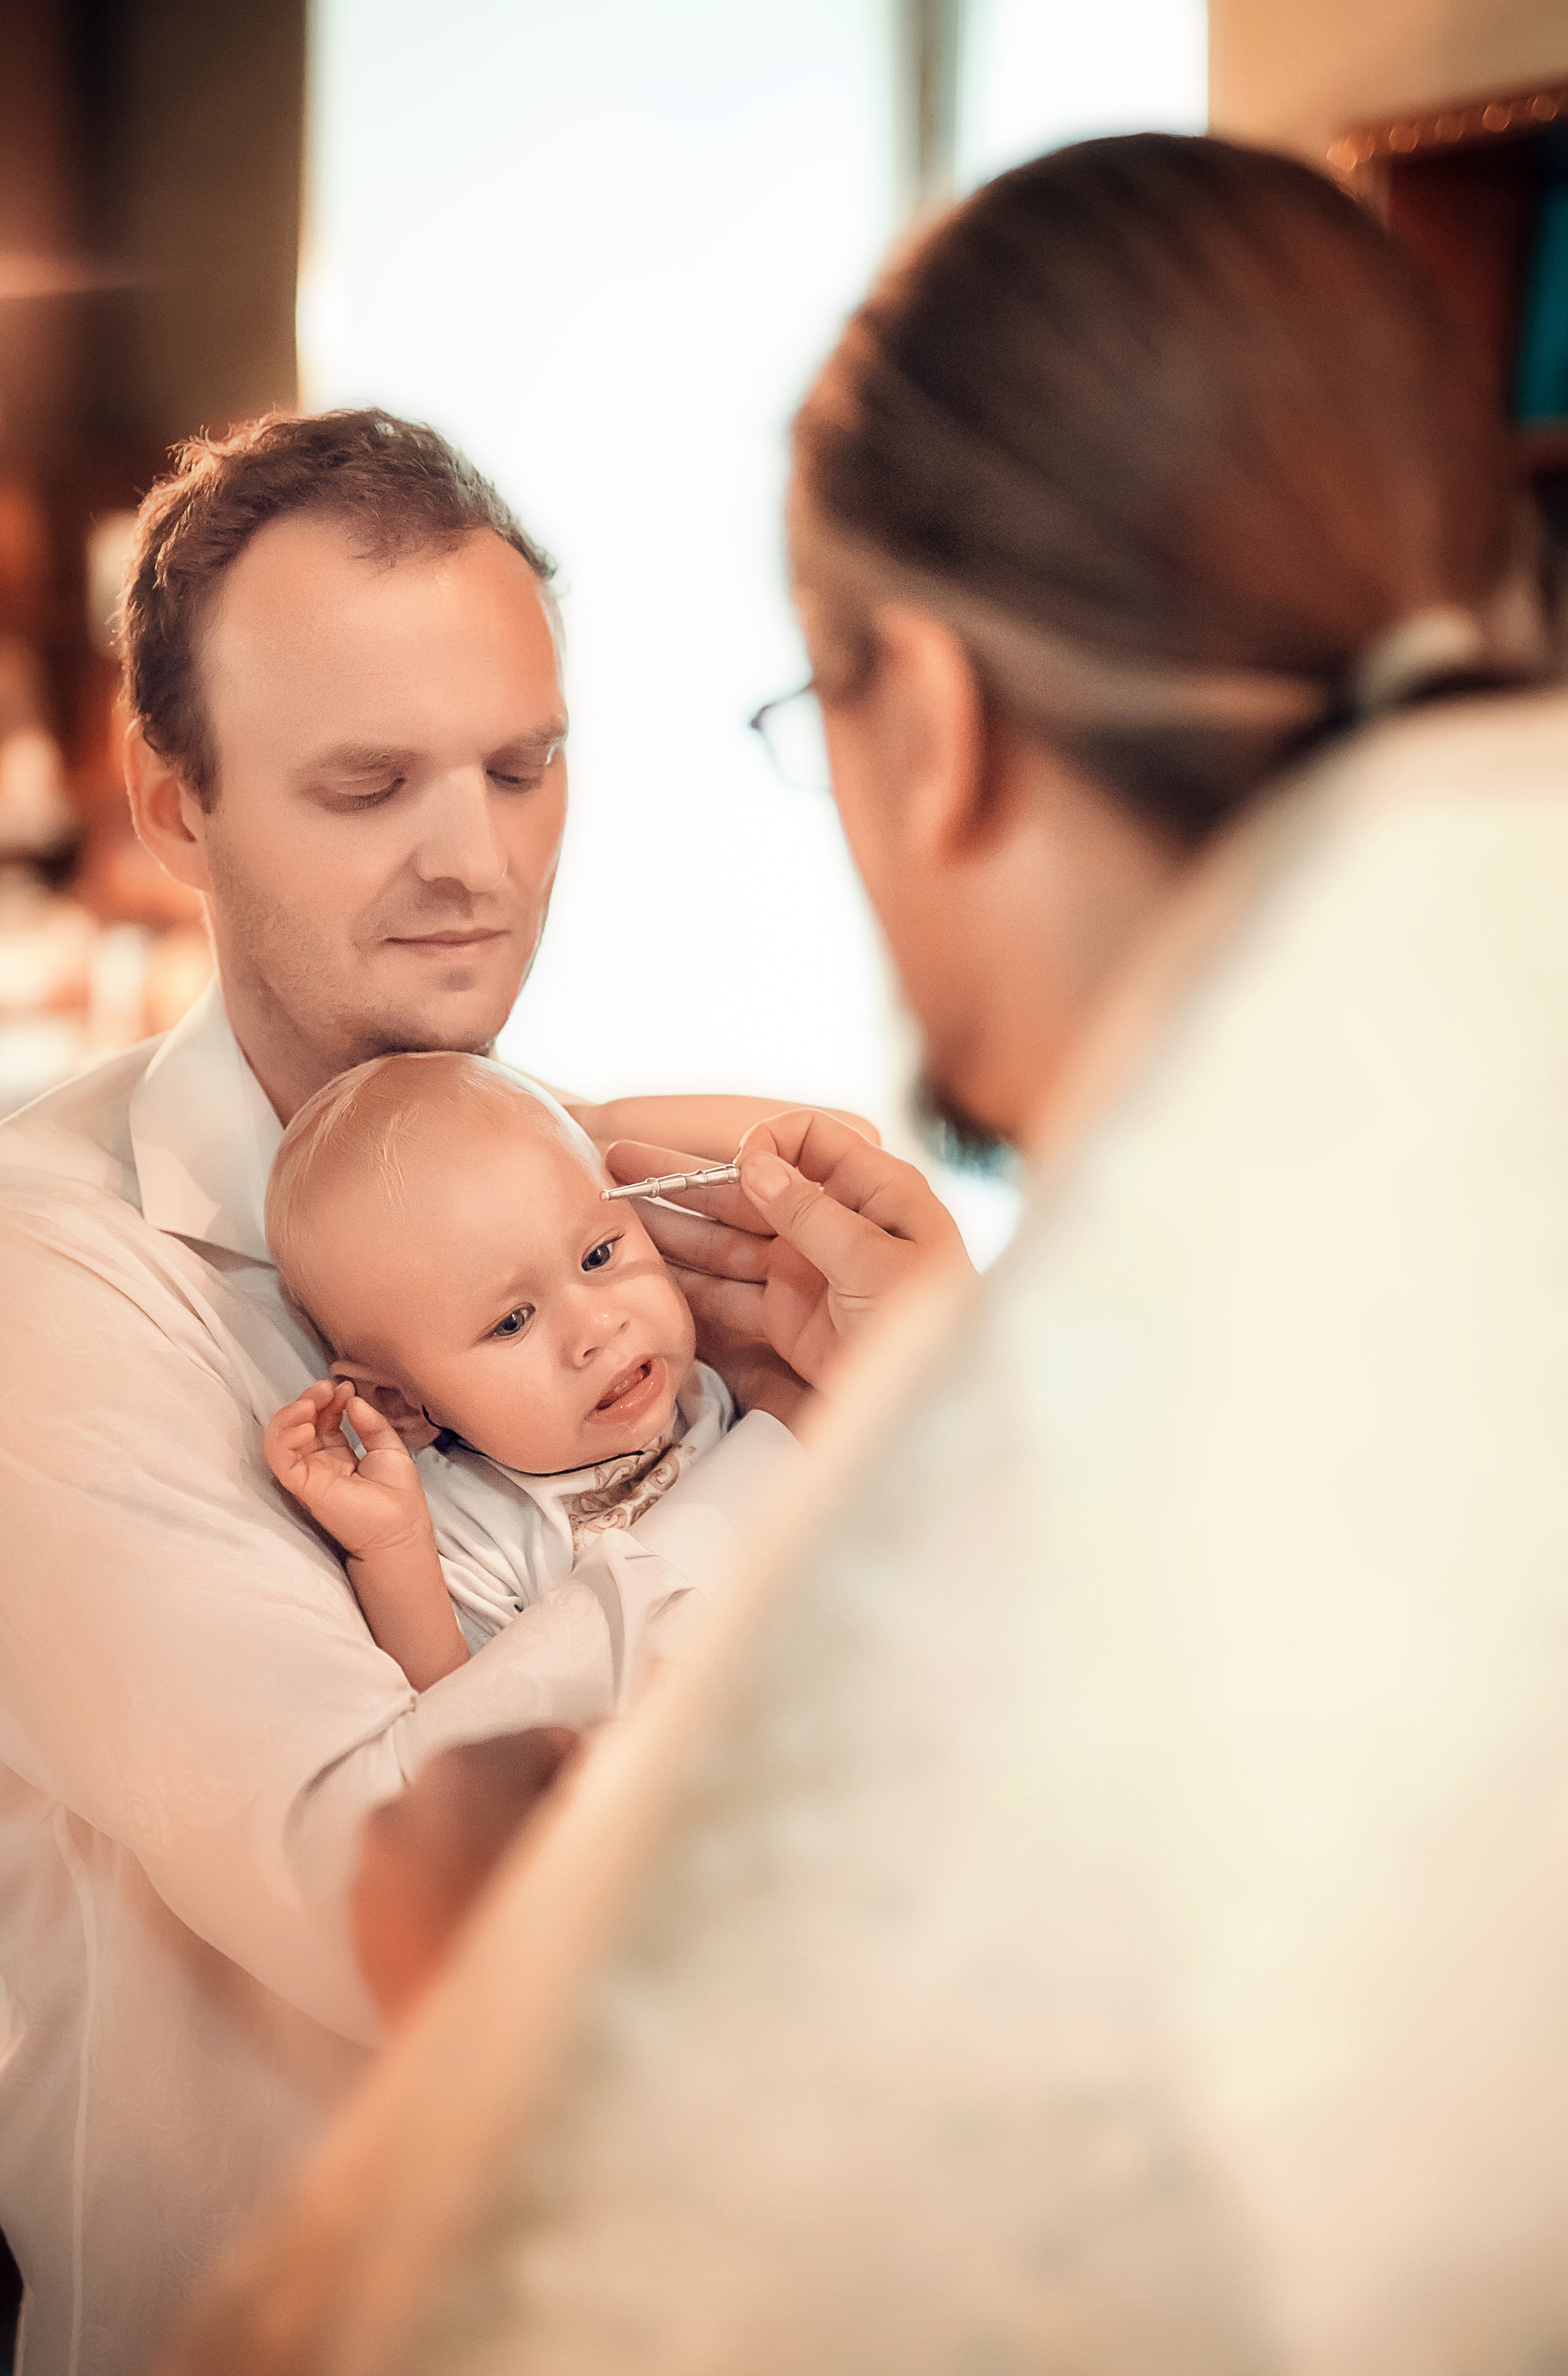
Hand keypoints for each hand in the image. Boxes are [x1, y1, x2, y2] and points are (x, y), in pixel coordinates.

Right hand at [263, 1379, 433, 1561]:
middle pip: (300, 1424)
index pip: (322, 1421)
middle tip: (327, 1388)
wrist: (400, 1530)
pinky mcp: (300, 1486)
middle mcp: (319, 1465)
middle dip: (309, 1399)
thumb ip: (370, 1422)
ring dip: (291, 1413)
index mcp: (339, 1457)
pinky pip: (279, 1457)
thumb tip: (352, 1399)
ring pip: (281, 1437)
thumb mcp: (389, 1447)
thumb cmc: (399, 1496)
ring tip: (313, 1402)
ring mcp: (308, 1475)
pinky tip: (306, 1424)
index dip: (329, 1400)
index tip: (344, 1387)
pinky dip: (284, 1434)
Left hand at [350, 1727, 581, 2023]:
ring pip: (447, 1840)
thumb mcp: (603, 1837)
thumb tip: (608, 1764)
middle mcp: (401, 1810)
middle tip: (571, 1866)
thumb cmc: (554, 1943)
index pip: (545, 1744)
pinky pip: (417, 1892)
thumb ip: (607, 1783)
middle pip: (488, 1789)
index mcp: (463, 1769)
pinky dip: (447, 1901)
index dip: (586, 1776)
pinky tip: (488, 1939)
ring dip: (483, 1857)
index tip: (604, 1809)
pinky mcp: (361, 1934)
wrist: (494, 2064)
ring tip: (528, 1911)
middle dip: (527, 1814)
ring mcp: (373, 1874)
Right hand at [604, 1110, 971, 1391]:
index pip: (811, 1141)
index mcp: (874, 1194)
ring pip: (725, 1243)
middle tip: (616, 1164)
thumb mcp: (878, 1264)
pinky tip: (642, 1272)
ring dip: (671, 1228)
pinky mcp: (786, 1324)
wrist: (940, 1418)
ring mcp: (806, 1276)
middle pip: (749, 1192)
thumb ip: (813, 1212)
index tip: (737, 1166)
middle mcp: (834, 1227)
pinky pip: (726, 1297)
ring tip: (608, 1211)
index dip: (767, 1144)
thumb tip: (757, 1161)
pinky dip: (686, 1286)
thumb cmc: (934, 1332)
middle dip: (683, 1179)